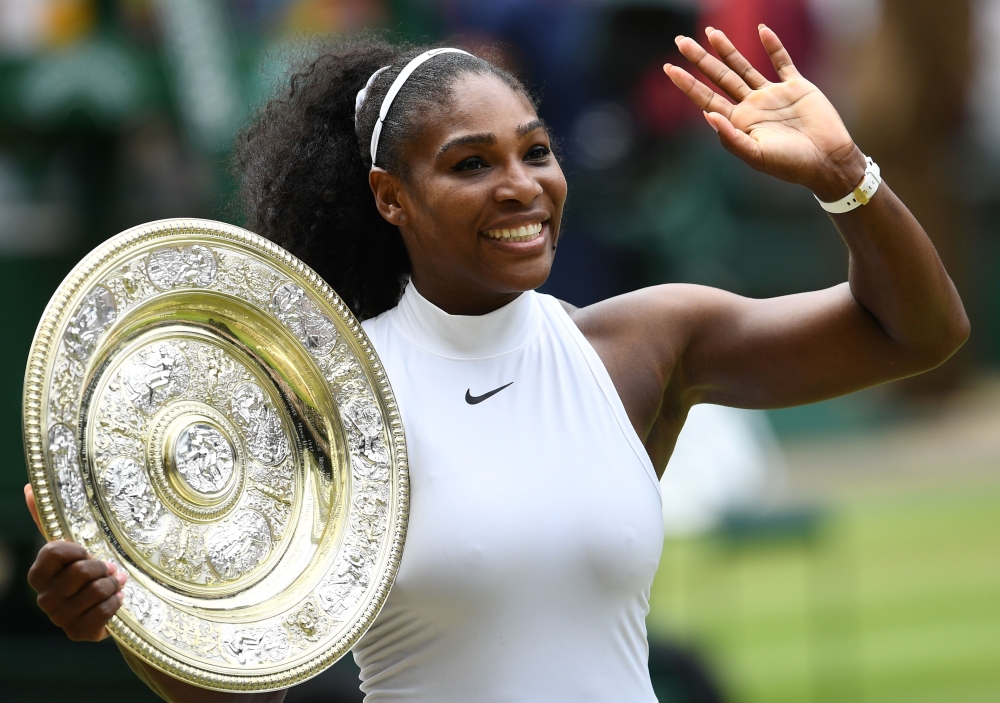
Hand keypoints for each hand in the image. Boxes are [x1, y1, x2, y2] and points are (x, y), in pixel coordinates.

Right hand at [24, 483, 127, 641]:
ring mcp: (59, 618)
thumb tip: (30, 486)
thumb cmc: (86, 570)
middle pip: (81, 571)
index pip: (54, 551)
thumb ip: (49, 518)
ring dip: (113, 585)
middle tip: (109, 568)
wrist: (104, 605)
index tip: (88, 550)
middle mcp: (43, 597)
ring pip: (95, 591)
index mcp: (38, 573)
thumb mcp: (73, 543)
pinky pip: (103, 613)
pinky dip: (116, 604)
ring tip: (115, 583)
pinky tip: (117, 600)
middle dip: (102, 567)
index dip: (78, 549)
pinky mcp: (77, 634)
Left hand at [665, 25, 866, 202]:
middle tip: (681, 42)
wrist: (827, 161)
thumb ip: (730, 137)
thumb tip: (706, 115)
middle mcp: (751, 106)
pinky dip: (773, 46)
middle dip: (700, 59)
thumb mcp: (756, 155)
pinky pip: (782, 62)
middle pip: (720, 77)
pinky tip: (762, 31)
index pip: (706, 98)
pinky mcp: (796, 87)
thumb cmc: (790, 165)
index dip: (687, 84)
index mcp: (739, 122)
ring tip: (711, 33)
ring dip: (727, 50)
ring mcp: (772, 95)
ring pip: (744, 67)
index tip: (669, 69)